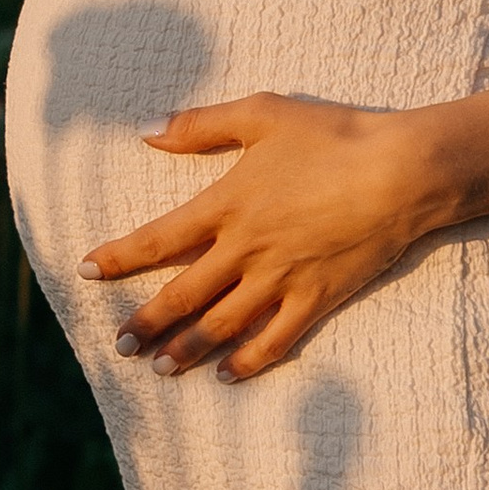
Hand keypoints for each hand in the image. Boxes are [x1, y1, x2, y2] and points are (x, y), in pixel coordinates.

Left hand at [78, 92, 447, 379]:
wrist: (401, 171)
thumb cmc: (333, 135)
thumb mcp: (262, 113)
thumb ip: (201, 125)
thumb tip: (146, 131)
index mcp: (227, 205)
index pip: (158, 239)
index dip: (119, 257)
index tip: (87, 271)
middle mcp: (246, 249)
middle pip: (182, 295)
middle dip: (146, 323)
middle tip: (118, 346)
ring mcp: (281, 279)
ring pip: (221, 325)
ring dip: (186, 349)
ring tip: (159, 370)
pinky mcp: (316, 298)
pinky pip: (275, 340)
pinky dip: (248, 361)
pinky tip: (226, 376)